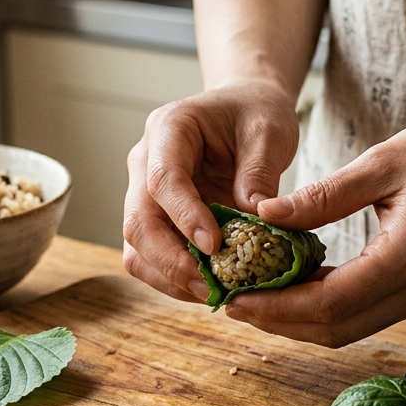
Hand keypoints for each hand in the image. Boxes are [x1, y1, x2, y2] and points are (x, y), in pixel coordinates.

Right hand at [123, 81, 300, 302]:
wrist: (244, 112)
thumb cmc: (254, 114)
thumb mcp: (269, 131)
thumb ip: (261, 171)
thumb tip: (255, 218)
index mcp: (168, 129)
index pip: (163, 178)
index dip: (184, 216)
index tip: (213, 246)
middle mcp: (145, 162)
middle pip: (138, 219)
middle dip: (169, 259)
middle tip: (209, 286)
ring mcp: (145, 193)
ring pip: (136, 246)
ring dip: (168, 276)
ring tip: (211, 293)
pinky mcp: (157, 220)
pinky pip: (152, 257)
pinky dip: (175, 278)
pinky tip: (209, 287)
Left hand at [225, 110, 405, 346]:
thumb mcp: (382, 162)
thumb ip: (323, 196)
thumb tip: (264, 216)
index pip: (329, 304)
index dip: (276, 308)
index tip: (233, 299)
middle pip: (336, 329)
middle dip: (280, 323)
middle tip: (231, 305)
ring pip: (351, 327)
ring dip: (301, 320)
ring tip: (255, 299)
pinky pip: (367, 311)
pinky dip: (327, 307)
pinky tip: (296, 287)